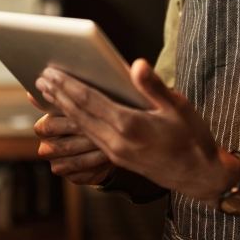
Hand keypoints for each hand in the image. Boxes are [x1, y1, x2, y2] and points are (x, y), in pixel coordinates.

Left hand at [36, 59, 239, 207]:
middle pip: (79, 114)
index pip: (90, 100)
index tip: (51, 72)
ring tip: (46, 95)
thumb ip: (154, 86)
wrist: (199, 174)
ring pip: (81, 127)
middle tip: (39, 79)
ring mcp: (115, 152)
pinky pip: (89, 139)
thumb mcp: (178, 107)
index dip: (68, 85)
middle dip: (58, 95)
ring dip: (62, 110)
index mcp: (130, 124)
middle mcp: (117, 141)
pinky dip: (75, 125)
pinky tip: (68, 118)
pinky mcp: (117, 159)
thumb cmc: (192, 137)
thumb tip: (136, 65)